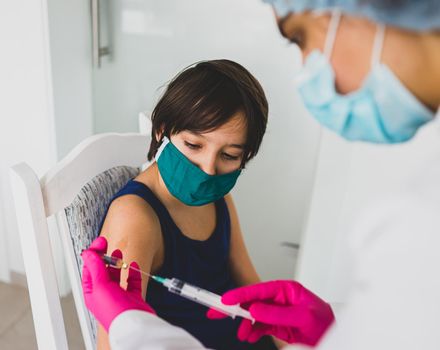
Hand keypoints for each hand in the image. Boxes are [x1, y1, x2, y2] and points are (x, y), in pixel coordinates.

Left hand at [81, 237, 154, 331]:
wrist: (135, 326)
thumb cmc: (115, 312)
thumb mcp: (101, 286)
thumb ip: (96, 268)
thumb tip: (88, 253)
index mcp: (93, 293)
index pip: (90, 269)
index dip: (93, 254)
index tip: (100, 242)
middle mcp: (105, 294)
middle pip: (102, 271)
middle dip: (104, 257)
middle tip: (107, 244)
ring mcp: (120, 295)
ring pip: (116, 275)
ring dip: (117, 263)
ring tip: (119, 253)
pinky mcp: (133, 297)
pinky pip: (132, 281)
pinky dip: (132, 272)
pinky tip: (133, 266)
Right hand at [207, 280, 333, 345]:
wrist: (335, 335)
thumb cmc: (325, 322)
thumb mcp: (302, 318)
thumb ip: (277, 313)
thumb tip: (254, 309)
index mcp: (286, 289)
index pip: (258, 290)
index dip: (240, 295)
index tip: (225, 300)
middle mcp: (280, 298)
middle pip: (251, 301)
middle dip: (234, 308)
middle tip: (215, 311)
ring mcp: (278, 311)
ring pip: (254, 315)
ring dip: (245, 324)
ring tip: (242, 334)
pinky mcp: (278, 324)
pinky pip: (260, 326)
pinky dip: (253, 331)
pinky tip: (249, 336)